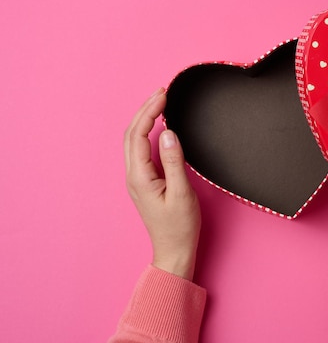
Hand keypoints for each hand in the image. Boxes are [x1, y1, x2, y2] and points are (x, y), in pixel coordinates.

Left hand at [124, 88, 200, 279]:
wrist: (174, 250)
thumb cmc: (180, 226)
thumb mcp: (182, 192)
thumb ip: (174, 161)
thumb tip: (168, 132)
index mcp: (140, 177)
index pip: (138, 134)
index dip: (149, 111)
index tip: (164, 95)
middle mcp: (134, 176)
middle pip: (131, 134)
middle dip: (144, 109)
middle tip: (161, 92)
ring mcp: (137, 179)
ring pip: (133, 141)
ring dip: (144, 119)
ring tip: (159, 102)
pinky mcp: (144, 181)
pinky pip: (140, 149)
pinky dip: (147, 131)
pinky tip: (158, 125)